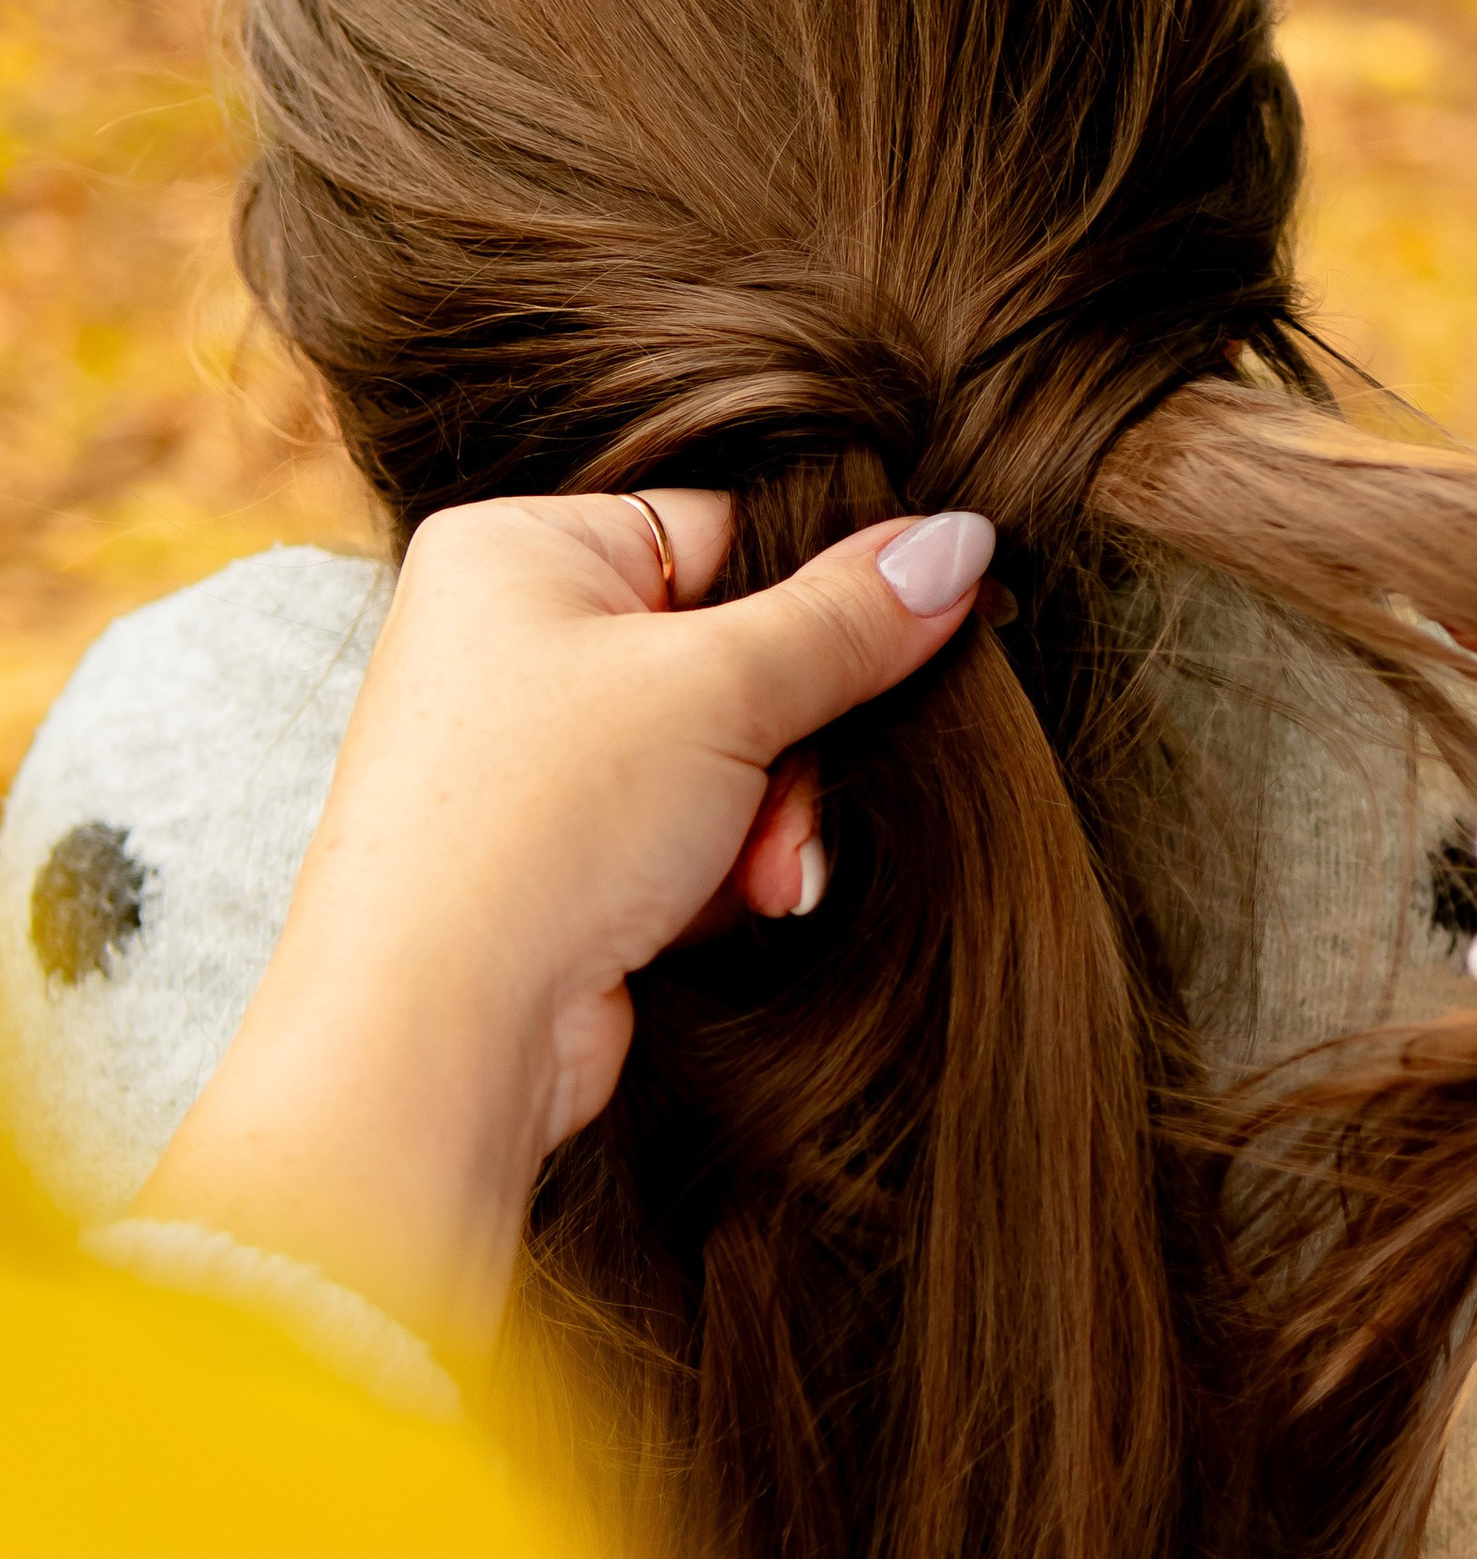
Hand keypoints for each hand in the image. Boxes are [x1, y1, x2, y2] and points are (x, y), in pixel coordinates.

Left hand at [136, 492, 993, 1357]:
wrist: (437, 1030)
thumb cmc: (537, 825)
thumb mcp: (719, 689)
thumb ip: (849, 616)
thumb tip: (957, 540)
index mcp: (517, 550)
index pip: (724, 528)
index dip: (823, 594)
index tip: (911, 638)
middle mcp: (513, 639)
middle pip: (736, 652)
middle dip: (792, 747)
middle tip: (796, 809)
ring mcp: (533, 753)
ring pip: (728, 754)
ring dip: (771, 822)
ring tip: (763, 880)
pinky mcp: (560, 854)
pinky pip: (692, 831)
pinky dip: (725, 872)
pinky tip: (727, 911)